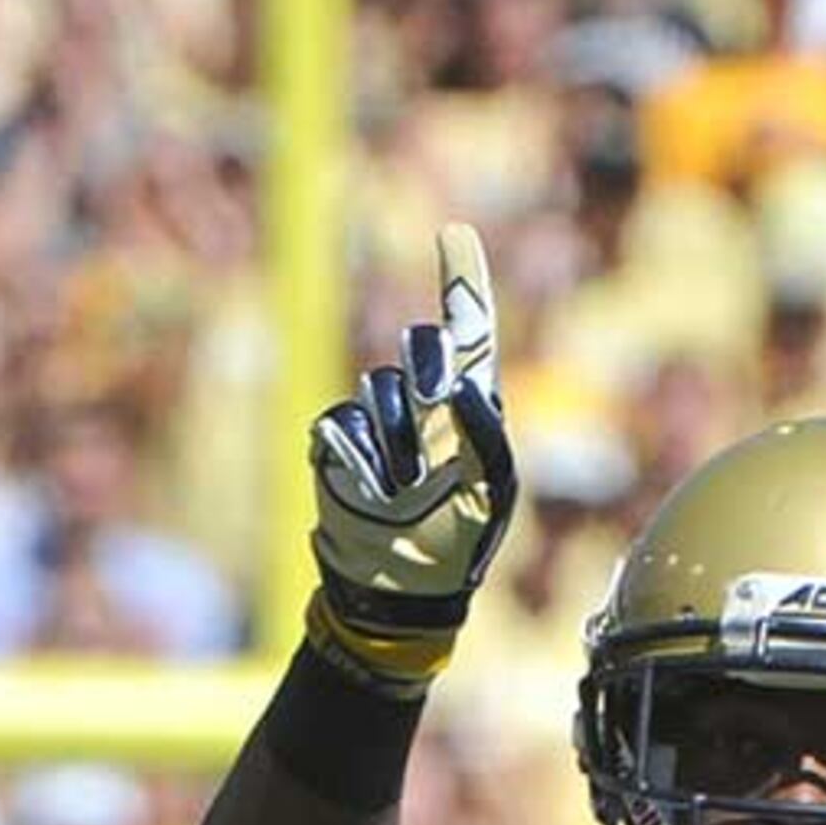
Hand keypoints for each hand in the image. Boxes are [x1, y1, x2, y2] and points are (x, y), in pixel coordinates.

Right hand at [306, 224, 516, 692]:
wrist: (393, 593)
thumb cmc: (454, 546)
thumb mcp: (490, 494)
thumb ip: (486, 433)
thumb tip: (464, 382)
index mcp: (472, 409)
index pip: (469, 330)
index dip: (460, 279)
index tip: (453, 232)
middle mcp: (423, 404)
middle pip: (422, 351)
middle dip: (429, 377)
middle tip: (434, 424)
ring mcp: (377, 423)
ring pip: (379, 394)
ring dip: (395, 448)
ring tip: (404, 496)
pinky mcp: (335, 443)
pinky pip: (342, 427)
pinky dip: (358, 463)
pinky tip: (372, 498)